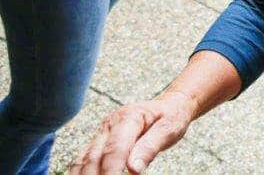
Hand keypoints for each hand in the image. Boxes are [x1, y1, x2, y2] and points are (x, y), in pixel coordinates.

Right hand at [70, 91, 196, 174]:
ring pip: (85, 159)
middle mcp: (110, 124)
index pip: (115, 148)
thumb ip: (150, 147)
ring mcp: (102, 133)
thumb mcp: (168, 129)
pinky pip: (85, 159)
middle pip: (94, 156)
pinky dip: (82, 173)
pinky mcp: (99, 141)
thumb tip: (133, 170)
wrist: (169, 105)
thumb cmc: (171, 117)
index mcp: (129, 117)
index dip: (112, 170)